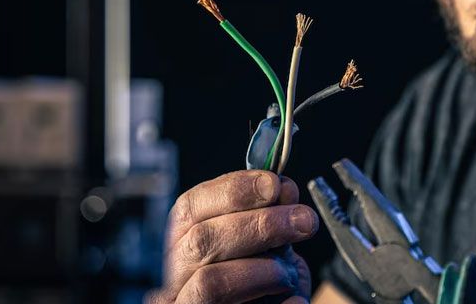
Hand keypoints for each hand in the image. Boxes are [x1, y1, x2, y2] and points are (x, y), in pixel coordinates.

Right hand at [147, 170, 318, 303]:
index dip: (233, 190)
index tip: (274, 184)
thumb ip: (268, 216)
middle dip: (260, 224)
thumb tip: (283, 188)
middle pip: (202, 241)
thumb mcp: (265, 244)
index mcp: (180, 243)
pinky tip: (294, 300)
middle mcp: (171, 276)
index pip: (190, 206)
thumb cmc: (258, 282)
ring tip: (290, 273)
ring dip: (263, 269)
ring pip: (210, 282)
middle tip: (304, 221)